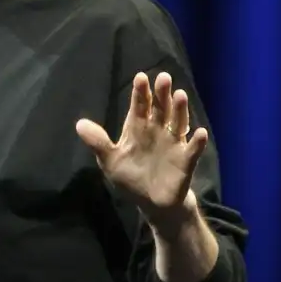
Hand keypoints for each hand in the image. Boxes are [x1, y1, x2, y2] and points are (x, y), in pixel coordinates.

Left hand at [75, 71, 208, 225]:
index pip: (139, 107)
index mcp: (137, 129)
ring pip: (177, 123)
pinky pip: (192, 150)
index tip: (141, 77)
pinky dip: (197, 142)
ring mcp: (173, 144)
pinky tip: (200, 133)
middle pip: (160, 109)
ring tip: (180, 95)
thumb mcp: (110, 161)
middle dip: (162, 94)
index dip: (140, 93)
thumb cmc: (131, 179)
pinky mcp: (185, 161)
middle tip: (163, 78)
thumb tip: (79, 124)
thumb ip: (98, 143)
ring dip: (179, 111)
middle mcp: (157, 132)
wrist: (151, 204)